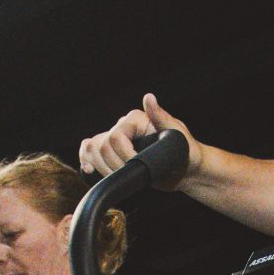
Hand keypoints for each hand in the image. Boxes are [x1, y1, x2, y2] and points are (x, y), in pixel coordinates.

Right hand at [79, 93, 196, 184]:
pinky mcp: (114, 154)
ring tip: (120, 176)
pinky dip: (87, 161)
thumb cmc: (186, 152)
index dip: (123, 155)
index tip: (137, 166)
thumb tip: (149, 98)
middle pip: (101, 145)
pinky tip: (90, 171)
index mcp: (135, 119)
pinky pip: (90, 152)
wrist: (185, 170)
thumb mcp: (177, 135)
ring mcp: (117, 141)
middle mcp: (123, 126)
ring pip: (92, 149)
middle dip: (113, 165)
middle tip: (132, 175)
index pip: (115, 136)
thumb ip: (161, 117)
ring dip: (101, 167)